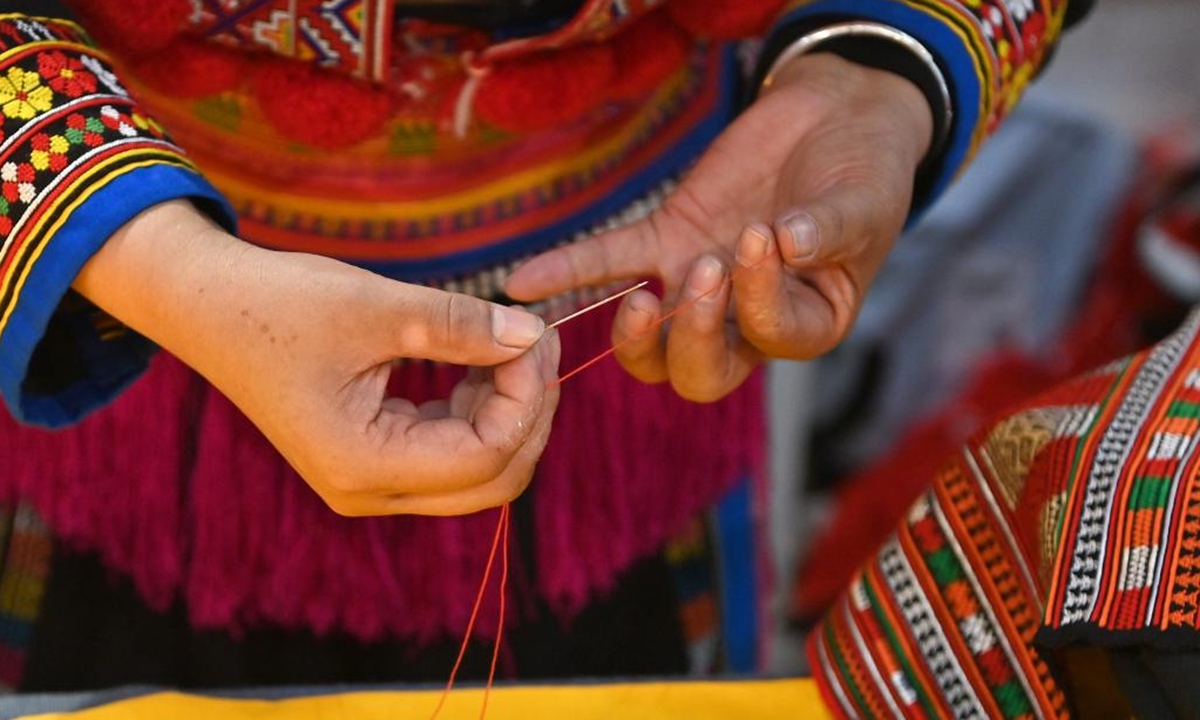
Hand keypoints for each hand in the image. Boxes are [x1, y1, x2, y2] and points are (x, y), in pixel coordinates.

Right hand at [75, 201, 560, 515]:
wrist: (206, 307)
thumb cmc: (278, 303)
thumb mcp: (377, 307)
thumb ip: (461, 325)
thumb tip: (532, 334)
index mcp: (364, 465)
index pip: (485, 455)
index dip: (525, 397)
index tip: (534, 334)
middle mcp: (370, 490)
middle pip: (492, 480)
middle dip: (529, 413)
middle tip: (539, 341)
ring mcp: (372, 479)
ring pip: (478, 468)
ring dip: (509, 410)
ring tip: (516, 340)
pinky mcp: (374, 456)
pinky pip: (451, 448)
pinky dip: (480, 407)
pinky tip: (485, 356)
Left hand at [505, 53, 931, 400]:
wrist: (834, 120)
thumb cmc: (864, 174)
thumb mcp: (865, 203)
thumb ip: (833, 229)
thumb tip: (790, 243)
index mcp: (804, 323)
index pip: (770, 338)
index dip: (757, 299)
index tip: (761, 237)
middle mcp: (746, 319)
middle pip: (700, 373)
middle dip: (692, 339)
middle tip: (702, 276)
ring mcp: (698, 284)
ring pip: (651, 345)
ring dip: (637, 334)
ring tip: (641, 301)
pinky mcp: (665, 240)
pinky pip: (610, 264)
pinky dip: (567, 272)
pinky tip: (521, 283)